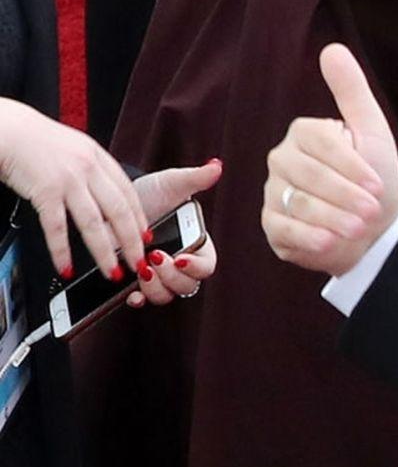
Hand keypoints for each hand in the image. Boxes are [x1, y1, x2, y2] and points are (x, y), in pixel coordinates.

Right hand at [0, 98, 154, 278]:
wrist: (7, 129)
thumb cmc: (36, 142)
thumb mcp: (74, 150)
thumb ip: (91, 171)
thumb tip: (106, 198)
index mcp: (98, 158)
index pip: (129, 192)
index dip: (140, 217)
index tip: (146, 236)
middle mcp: (88, 168)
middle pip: (119, 211)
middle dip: (132, 241)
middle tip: (139, 263)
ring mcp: (68, 180)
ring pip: (94, 223)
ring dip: (104, 252)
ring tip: (112, 272)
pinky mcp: (45, 191)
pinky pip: (57, 227)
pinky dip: (62, 250)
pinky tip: (66, 267)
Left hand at [116, 160, 224, 307]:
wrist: (112, 203)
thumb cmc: (148, 193)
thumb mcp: (171, 185)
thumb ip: (195, 178)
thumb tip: (217, 166)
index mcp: (196, 244)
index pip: (206, 265)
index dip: (196, 266)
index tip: (179, 257)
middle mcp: (180, 264)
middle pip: (187, 285)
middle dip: (172, 277)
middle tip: (155, 259)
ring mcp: (159, 276)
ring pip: (166, 295)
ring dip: (155, 288)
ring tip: (142, 270)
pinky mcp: (137, 283)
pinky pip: (143, 300)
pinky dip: (138, 299)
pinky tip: (130, 292)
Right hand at [264, 45, 397, 279]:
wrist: (376, 229)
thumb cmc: (375, 178)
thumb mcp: (371, 131)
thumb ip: (352, 91)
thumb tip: (332, 49)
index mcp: (304, 135)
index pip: (320, 145)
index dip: (351, 166)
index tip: (378, 184)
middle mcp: (282, 161)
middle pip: (309, 176)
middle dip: (345, 196)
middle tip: (372, 212)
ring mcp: (274, 194)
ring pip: (297, 204)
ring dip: (333, 219)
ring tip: (359, 228)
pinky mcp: (272, 227)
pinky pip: (283, 231)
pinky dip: (310, 239)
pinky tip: (332, 243)